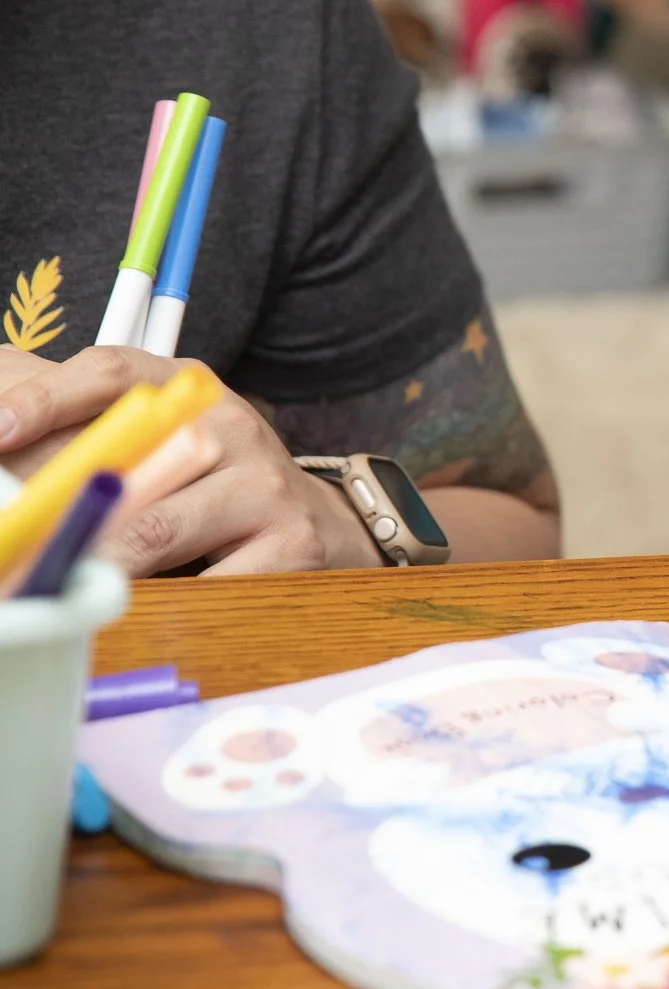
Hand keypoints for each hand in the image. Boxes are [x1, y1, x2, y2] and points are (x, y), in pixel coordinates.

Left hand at [0, 347, 384, 574]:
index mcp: (188, 388)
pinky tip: (135, 616)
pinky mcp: (292, 544)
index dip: (46, 399)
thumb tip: (1, 450)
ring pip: (158, 532)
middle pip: (129, 464)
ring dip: (95, 567)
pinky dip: (160, 609)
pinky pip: (207, 588)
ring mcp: (264, 485)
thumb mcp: (154, 441)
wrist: (316, 522)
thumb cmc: (208, 484)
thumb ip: (78, 434)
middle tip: (14, 542)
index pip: (113, 372)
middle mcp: (230, 426)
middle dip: (58, 510)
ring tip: (59, 588)